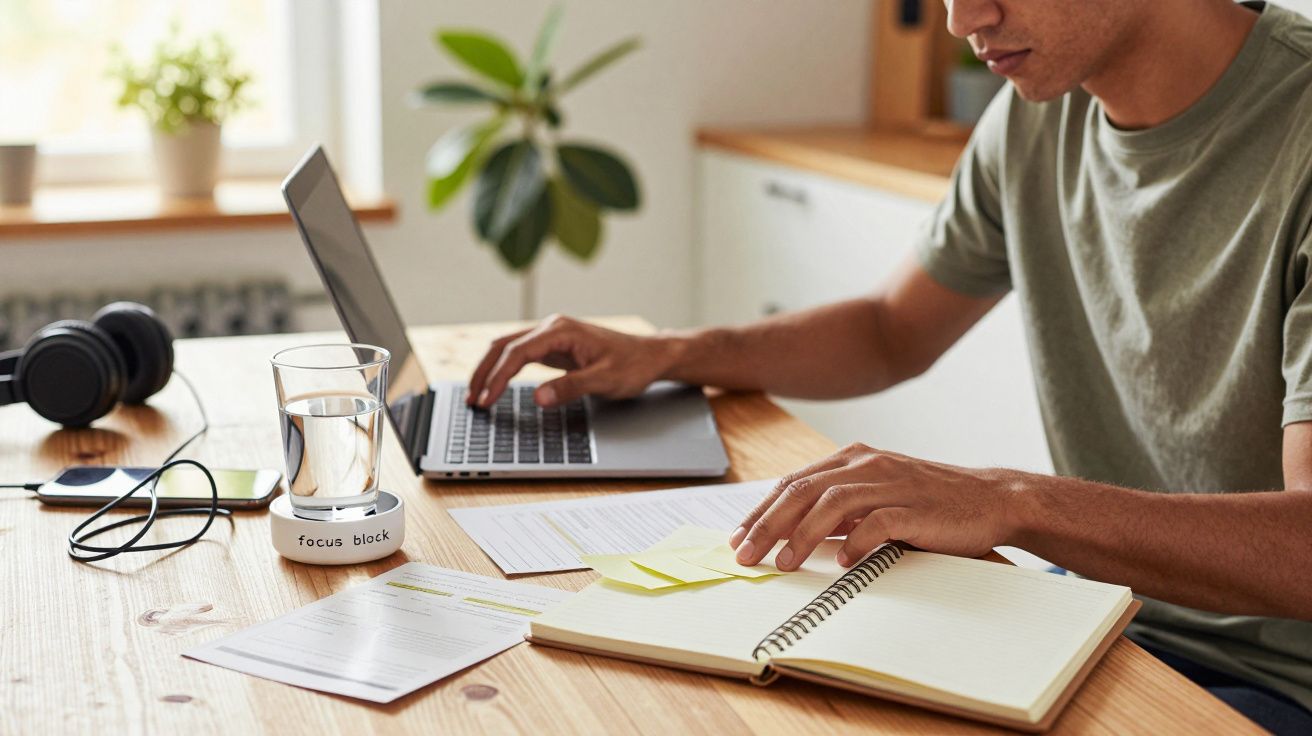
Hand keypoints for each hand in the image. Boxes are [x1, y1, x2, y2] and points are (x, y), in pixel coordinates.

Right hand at [467, 314, 675, 407]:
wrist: (650, 356)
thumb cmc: (632, 366)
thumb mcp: (604, 381)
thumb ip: (571, 388)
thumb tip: (539, 397)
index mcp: (561, 331)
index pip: (517, 353)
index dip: (498, 377)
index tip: (487, 399)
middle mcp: (552, 328)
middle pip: (503, 346)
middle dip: (484, 372)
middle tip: (471, 400)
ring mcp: (551, 336)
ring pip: (507, 348)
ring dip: (489, 370)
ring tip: (476, 395)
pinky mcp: (553, 347)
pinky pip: (519, 355)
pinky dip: (503, 369)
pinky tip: (496, 385)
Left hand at [729, 443, 1027, 570]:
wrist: (991, 498)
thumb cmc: (930, 502)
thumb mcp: (877, 494)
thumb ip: (839, 507)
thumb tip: (793, 532)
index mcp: (853, 457)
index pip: (793, 481)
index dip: (761, 510)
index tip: (739, 537)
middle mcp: (867, 464)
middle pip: (802, 490)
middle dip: (768, 524)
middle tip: (746, 554)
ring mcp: (892, 483)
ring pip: (831, 504)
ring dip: (801, 535)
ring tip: (783, 562)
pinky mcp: (916, 507)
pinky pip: (877, 523)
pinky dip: (856, 542)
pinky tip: (843, 563)